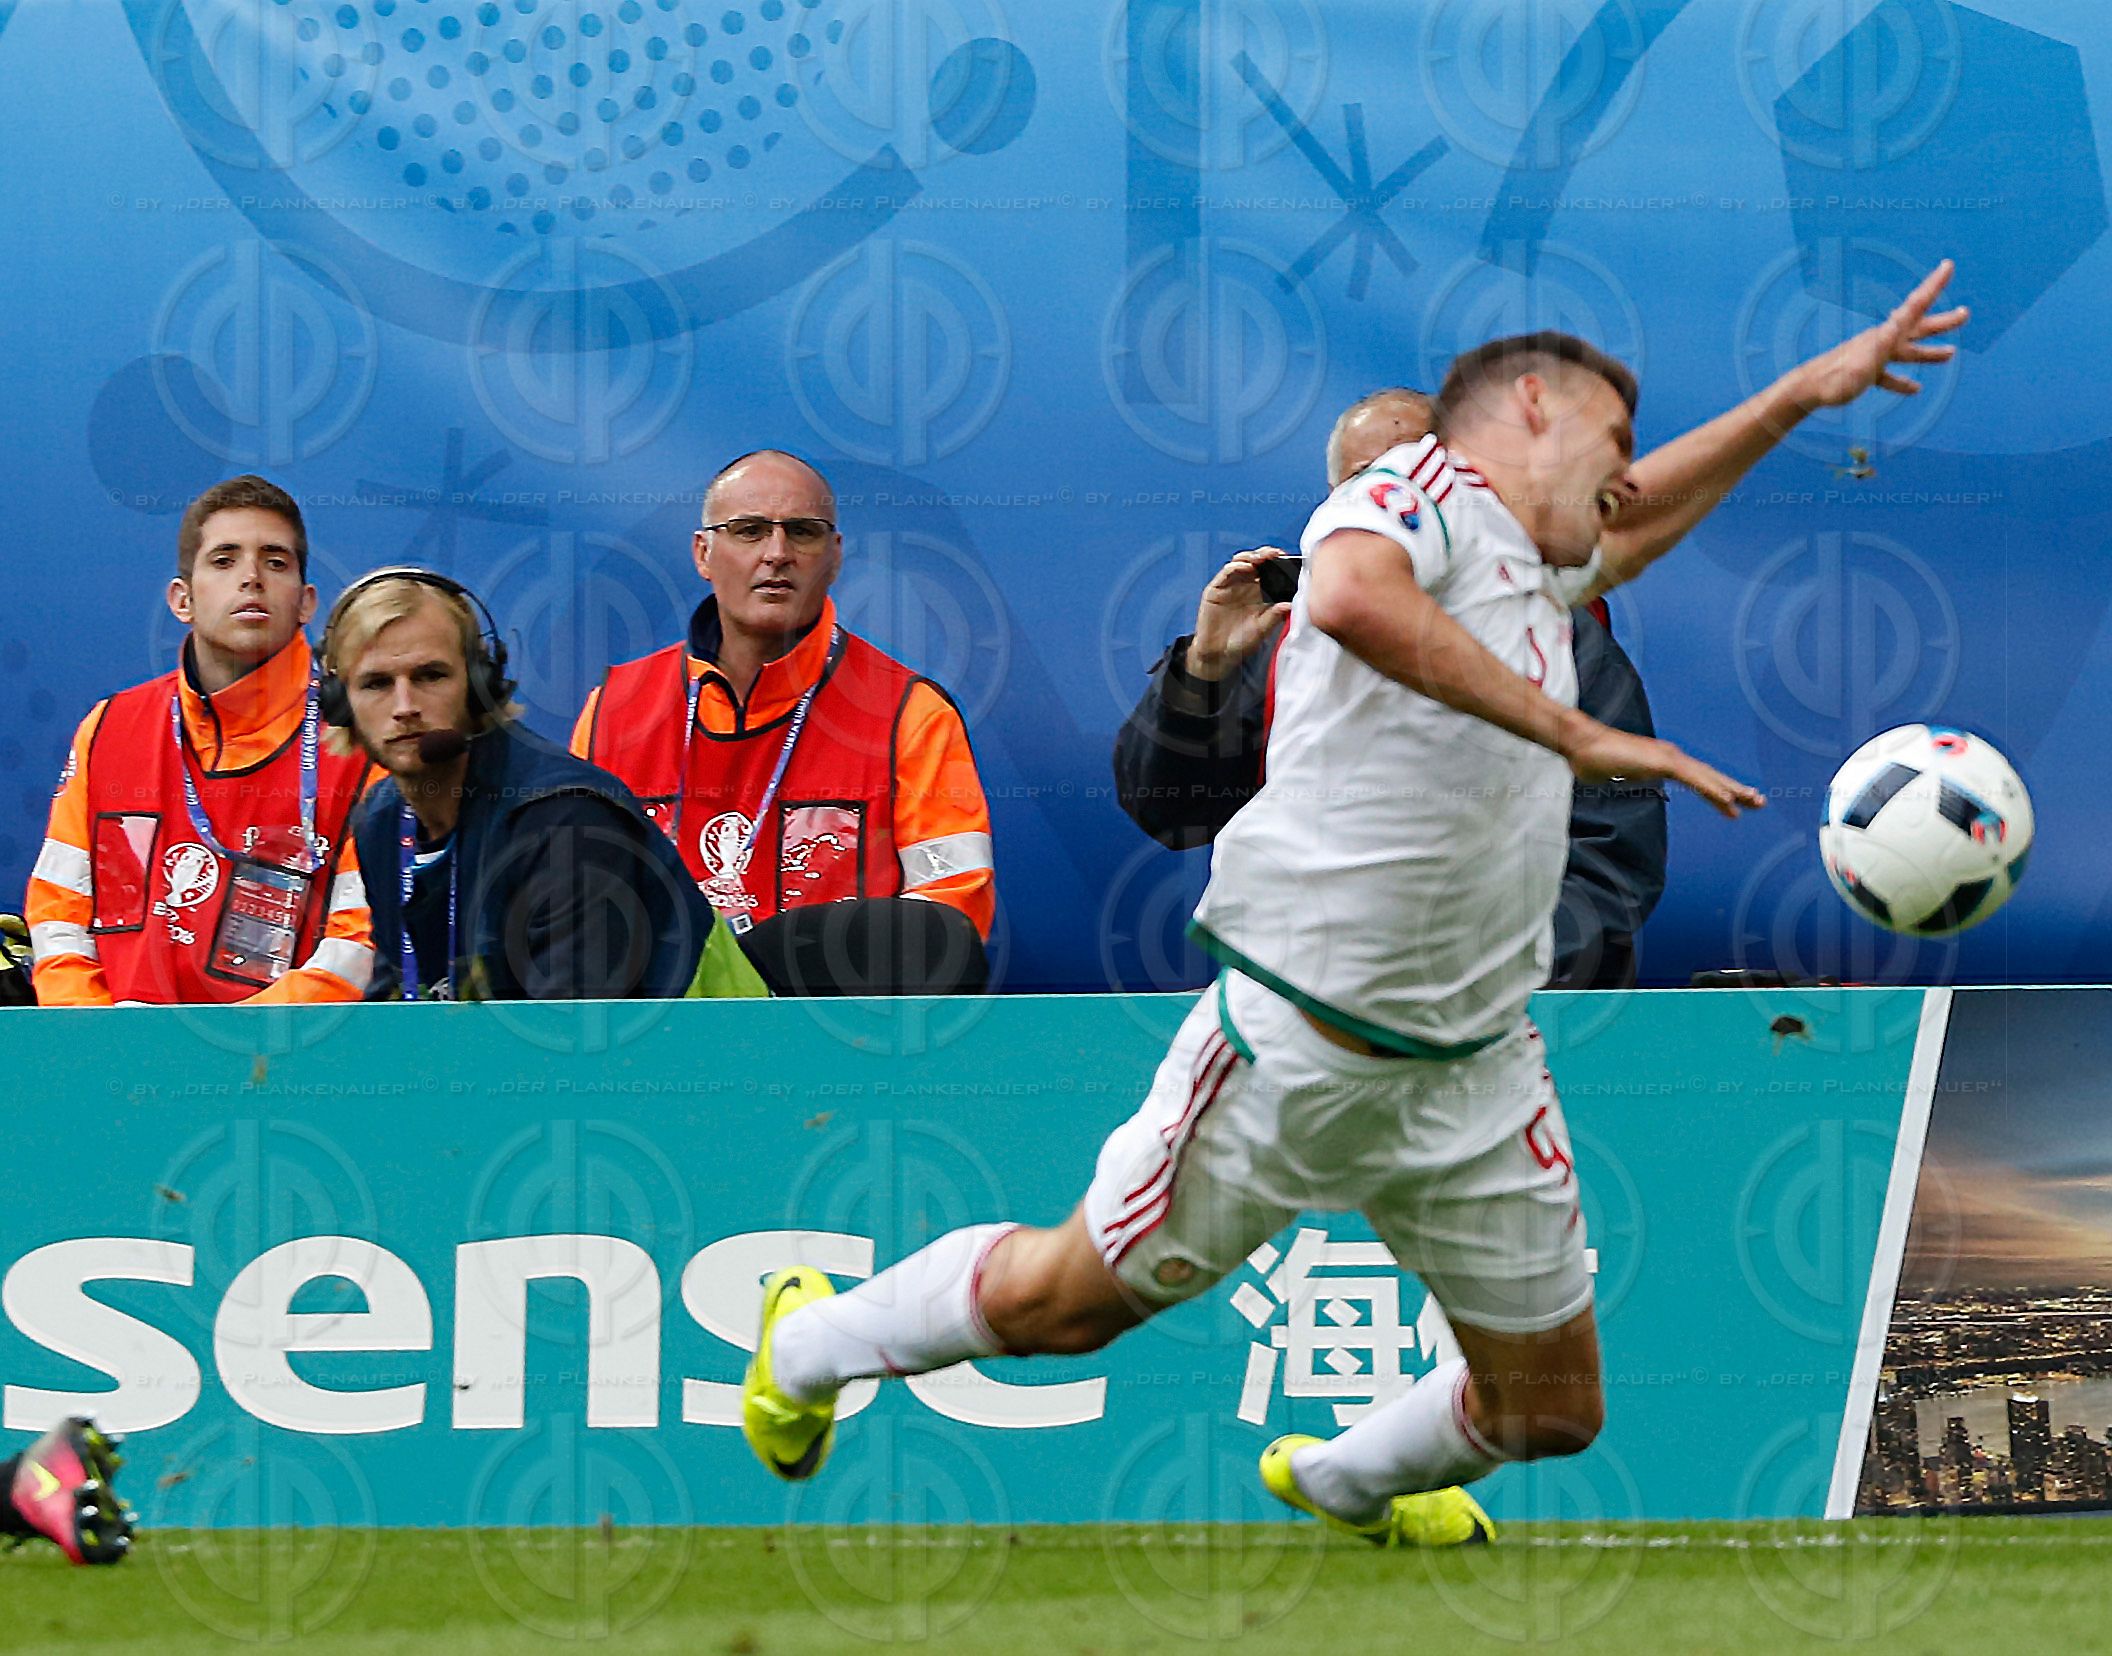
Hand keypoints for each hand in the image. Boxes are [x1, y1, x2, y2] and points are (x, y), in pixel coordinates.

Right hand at [1188, 546, 1292, 681]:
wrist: (1217, 654)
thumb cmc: (1241, 643)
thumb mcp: (1261, 631)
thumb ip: (1274, 617)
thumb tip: (1289, 605)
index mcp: (1260, 594)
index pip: (1271, 572)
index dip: (1279, 563)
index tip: (1288, 559)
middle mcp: (1246, 587)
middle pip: (1257, 563)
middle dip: (1266, 554)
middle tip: (1275, 553)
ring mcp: (1230, 586)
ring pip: (1241, 563)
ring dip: (1251, 556)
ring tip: (1260, 557)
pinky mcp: (1216, 589)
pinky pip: (1226, 573)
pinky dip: (1235, 566)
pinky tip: (1245, 567)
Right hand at [1565, 725, 1765, 819]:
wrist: (1580, 744)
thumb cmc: (1592, 760)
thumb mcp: (1616, 776)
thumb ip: (1625, 779)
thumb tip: (1618, 782)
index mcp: (1662, 760)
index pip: (1697, 778)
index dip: (1718, 790)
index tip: (1735, 803)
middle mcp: (1671, 756)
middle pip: (1710, 776)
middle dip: (1736, 789)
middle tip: (1760, 801)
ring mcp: (1668, 758)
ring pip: (1708, 778)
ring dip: (1732, 790)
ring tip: (1753, 802)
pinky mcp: (1663, 762)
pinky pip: (1694, 780)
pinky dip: (1713, 790)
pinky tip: (1728, 801)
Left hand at [1790, 258, 1967, 409]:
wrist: (1806, 389)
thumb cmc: (1836, 376)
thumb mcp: (1866, 358)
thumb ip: (1885, 338)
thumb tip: (1901, 317)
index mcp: (1887, 334)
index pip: (1916, 304)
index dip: (1934, 284)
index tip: (1948, 264)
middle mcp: (1883, 341)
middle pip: (1919, 328)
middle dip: (1943, 321)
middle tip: (1966, 313)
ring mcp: (1874, 357)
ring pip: (1908, 352)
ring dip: (1930, 353)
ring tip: (1952, 353)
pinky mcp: (1865, 374)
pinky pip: (1889, 377)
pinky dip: (1903, 382)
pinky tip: (1915, 389)